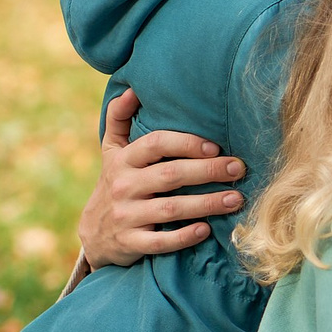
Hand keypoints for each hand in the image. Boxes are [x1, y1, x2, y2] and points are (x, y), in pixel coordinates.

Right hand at [76, 89, 245, 267]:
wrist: (93, 233)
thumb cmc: (116, 183)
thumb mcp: (111, 151)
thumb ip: (119, 118)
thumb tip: (133, 88)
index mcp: (123, 160)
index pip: (156, 144)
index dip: (187, 143)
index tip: (216, 146)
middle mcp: (123, 186)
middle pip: (170, 175)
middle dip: (208, 171)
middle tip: (239, 168)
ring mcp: (126, 216)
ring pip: (170, 209)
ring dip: (206, 204)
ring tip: (236, 199)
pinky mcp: (130, 243)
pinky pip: (160, 242)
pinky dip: (183, 237)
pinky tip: (206, 230)